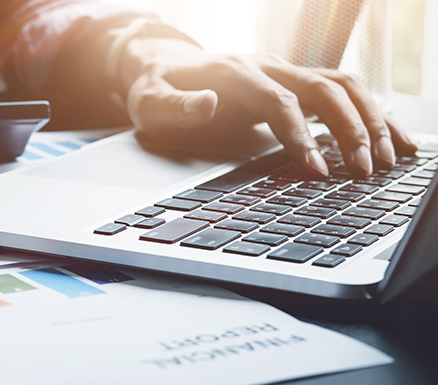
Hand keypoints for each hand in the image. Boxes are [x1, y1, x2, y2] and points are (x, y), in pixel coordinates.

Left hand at [117, 37, 417, 176]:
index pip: (278, 101)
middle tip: (365, 170)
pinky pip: (343, 92)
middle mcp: (268, 66)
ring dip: (371, 119)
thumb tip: (206, 104)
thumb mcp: (150, 102)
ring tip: (389, 159)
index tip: (317, 170)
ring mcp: (286, 71)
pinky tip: (393, 139)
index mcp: (235, 73)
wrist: (165, 65)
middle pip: (324, 89)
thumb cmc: (157, 89)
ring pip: (343, 86)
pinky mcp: (296, 82)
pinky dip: (372, 112)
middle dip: (350, 129)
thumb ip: (175, 107)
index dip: (300, 135)